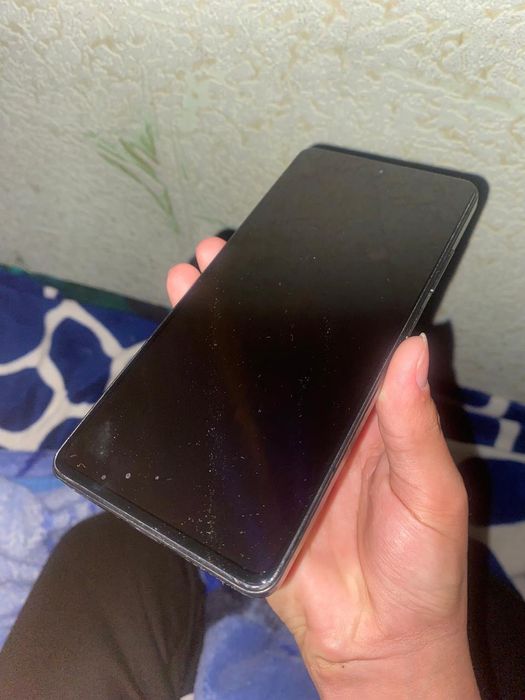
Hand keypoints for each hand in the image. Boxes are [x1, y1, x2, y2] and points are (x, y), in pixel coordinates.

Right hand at [167, 237, 479, 699]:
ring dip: (212, 348)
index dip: (307, 305)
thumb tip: (411, 347)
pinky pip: (220, 445)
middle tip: (210, 265)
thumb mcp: (430, 490)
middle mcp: (320, 428)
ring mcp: (280, 458)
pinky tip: (175, 372)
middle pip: (278, 360)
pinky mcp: (249, 492)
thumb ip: (414, 424)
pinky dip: (197, 411)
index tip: (277, 263)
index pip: (335, 348)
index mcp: (367, 417)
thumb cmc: (421, 566)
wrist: (374, 641)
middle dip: (242, 310)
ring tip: (183, 297)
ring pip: (241, 393)